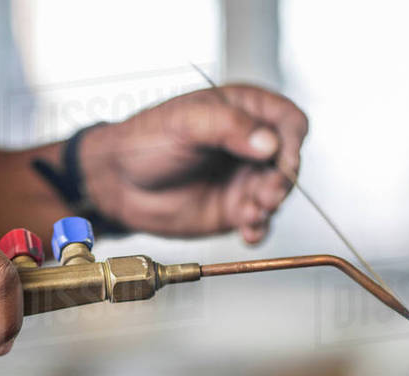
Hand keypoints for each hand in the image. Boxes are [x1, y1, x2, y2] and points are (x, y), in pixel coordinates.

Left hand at [80, 85, 307, 243]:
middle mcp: (250, 146)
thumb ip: (230, 127)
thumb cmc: (146, 141)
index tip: (278, 157)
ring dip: (271, 205)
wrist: (118, 182)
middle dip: (282, 180)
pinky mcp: (234, 210)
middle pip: (289, 161)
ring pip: (278, 194)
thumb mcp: (187, 122)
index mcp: (244, 112)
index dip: (291, 140)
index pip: (289, 122)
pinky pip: (260, 222)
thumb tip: (269, 142)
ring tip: (252, 212)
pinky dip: (259, 228)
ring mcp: (244, 179)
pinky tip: (249, 230)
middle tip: (267, 192)